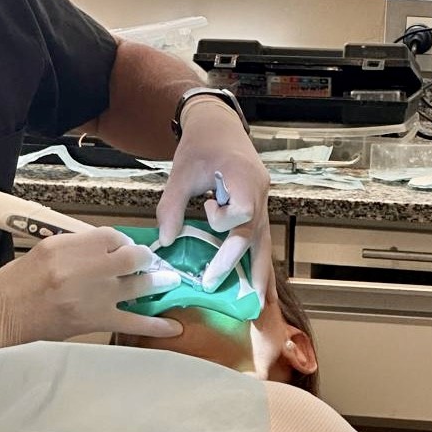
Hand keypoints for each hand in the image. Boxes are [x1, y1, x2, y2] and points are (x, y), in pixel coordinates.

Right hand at [0, 226, 183, 348]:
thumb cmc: (12, 285)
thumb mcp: (40, 252)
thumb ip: (73, 247)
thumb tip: (102, 249)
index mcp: (65, 246)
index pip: (108, 235)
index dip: (121, 240)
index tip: (122, 247)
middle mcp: (82, 269)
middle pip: (129, 256)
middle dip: (144, 258)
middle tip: (149, 261)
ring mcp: (91, 297)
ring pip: (137, 285)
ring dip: (156, 281)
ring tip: (169, 280)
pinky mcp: (94, 322)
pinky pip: (132, 323)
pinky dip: (155, 324)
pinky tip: (174, 326)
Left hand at [156, 100, 274, 302]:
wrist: (218, 126)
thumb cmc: (199, 147)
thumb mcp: (180, 173)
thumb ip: (172, 207)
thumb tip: (167, 241)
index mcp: (244, 179)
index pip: (241, 212)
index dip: (222, 219)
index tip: (206, 206)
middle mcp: (260, 193)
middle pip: (257, 236)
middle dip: (244, 268)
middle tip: (228, 293)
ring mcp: (263, 202)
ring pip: (264, 243)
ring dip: (261, 274)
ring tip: (259, 306)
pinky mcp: (257, 208)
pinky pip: (260, 240)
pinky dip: (258, 263)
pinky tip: (261, 288)